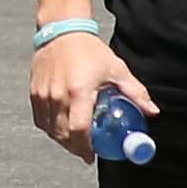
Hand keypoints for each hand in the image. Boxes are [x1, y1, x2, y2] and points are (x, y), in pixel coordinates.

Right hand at [29, 29, 155, 163]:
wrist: (61, 31)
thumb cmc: (90, 51)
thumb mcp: (116, 70)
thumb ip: (135, 93)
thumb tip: (153, 112)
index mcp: (79, 92)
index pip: (79, 130)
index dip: (85, 148)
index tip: (92, 156)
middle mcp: (58, 95)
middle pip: (63, 134)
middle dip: (75, 147)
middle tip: (86, 151)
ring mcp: (43, 95)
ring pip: (50, 130)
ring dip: (62, 140)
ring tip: (75, 140)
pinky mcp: (33, 92)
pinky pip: (40, 120)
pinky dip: (50, 128)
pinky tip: (60, 128)